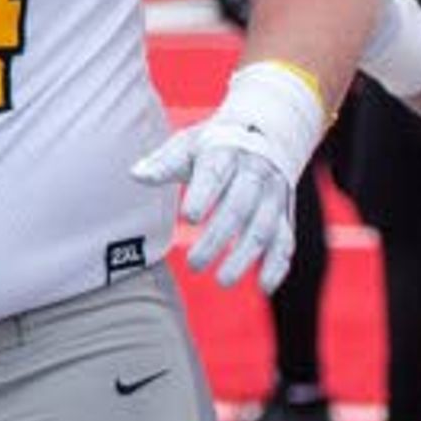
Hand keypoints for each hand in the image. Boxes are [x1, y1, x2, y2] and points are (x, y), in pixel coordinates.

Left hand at [130, 57, 324, 289]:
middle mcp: (254, 174)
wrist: (266, 133)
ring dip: (246, 257)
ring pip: (264, 229)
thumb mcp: (189, 143)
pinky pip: (285, 241)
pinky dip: (277, 265)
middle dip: (218, 238)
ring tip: (223, 281)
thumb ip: (165, 162)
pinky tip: (263, 287)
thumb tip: (135, 175)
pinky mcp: (284, 214)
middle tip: (194, 264)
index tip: (187, 217)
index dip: (204, 195)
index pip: (215, 174)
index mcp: (226, 153)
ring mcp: (272, 196)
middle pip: (239, 208)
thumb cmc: (215, 144)